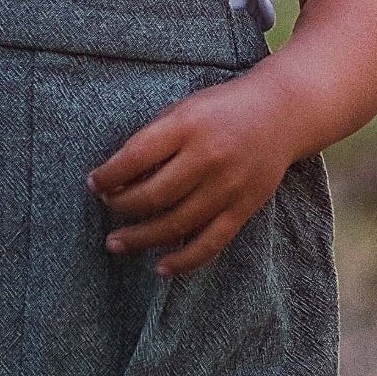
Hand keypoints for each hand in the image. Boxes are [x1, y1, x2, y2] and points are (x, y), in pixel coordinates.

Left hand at [89, 72, 306, 278]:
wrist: (282, 112)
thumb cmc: (223, 108)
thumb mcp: (185, 108)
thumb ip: (155, 137)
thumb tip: (118, 177)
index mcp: (188, 125)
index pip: (135, 157)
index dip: (108, 175)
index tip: (94, 184)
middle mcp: (208, 157)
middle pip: (153, 195)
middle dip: (121, 207)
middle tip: (108, 209)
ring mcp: (228, 186)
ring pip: (176, 224)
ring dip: (140, 239)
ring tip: (116, 243)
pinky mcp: (243, 208)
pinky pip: (209, 243)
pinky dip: (183, 261)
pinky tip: (160, 268)